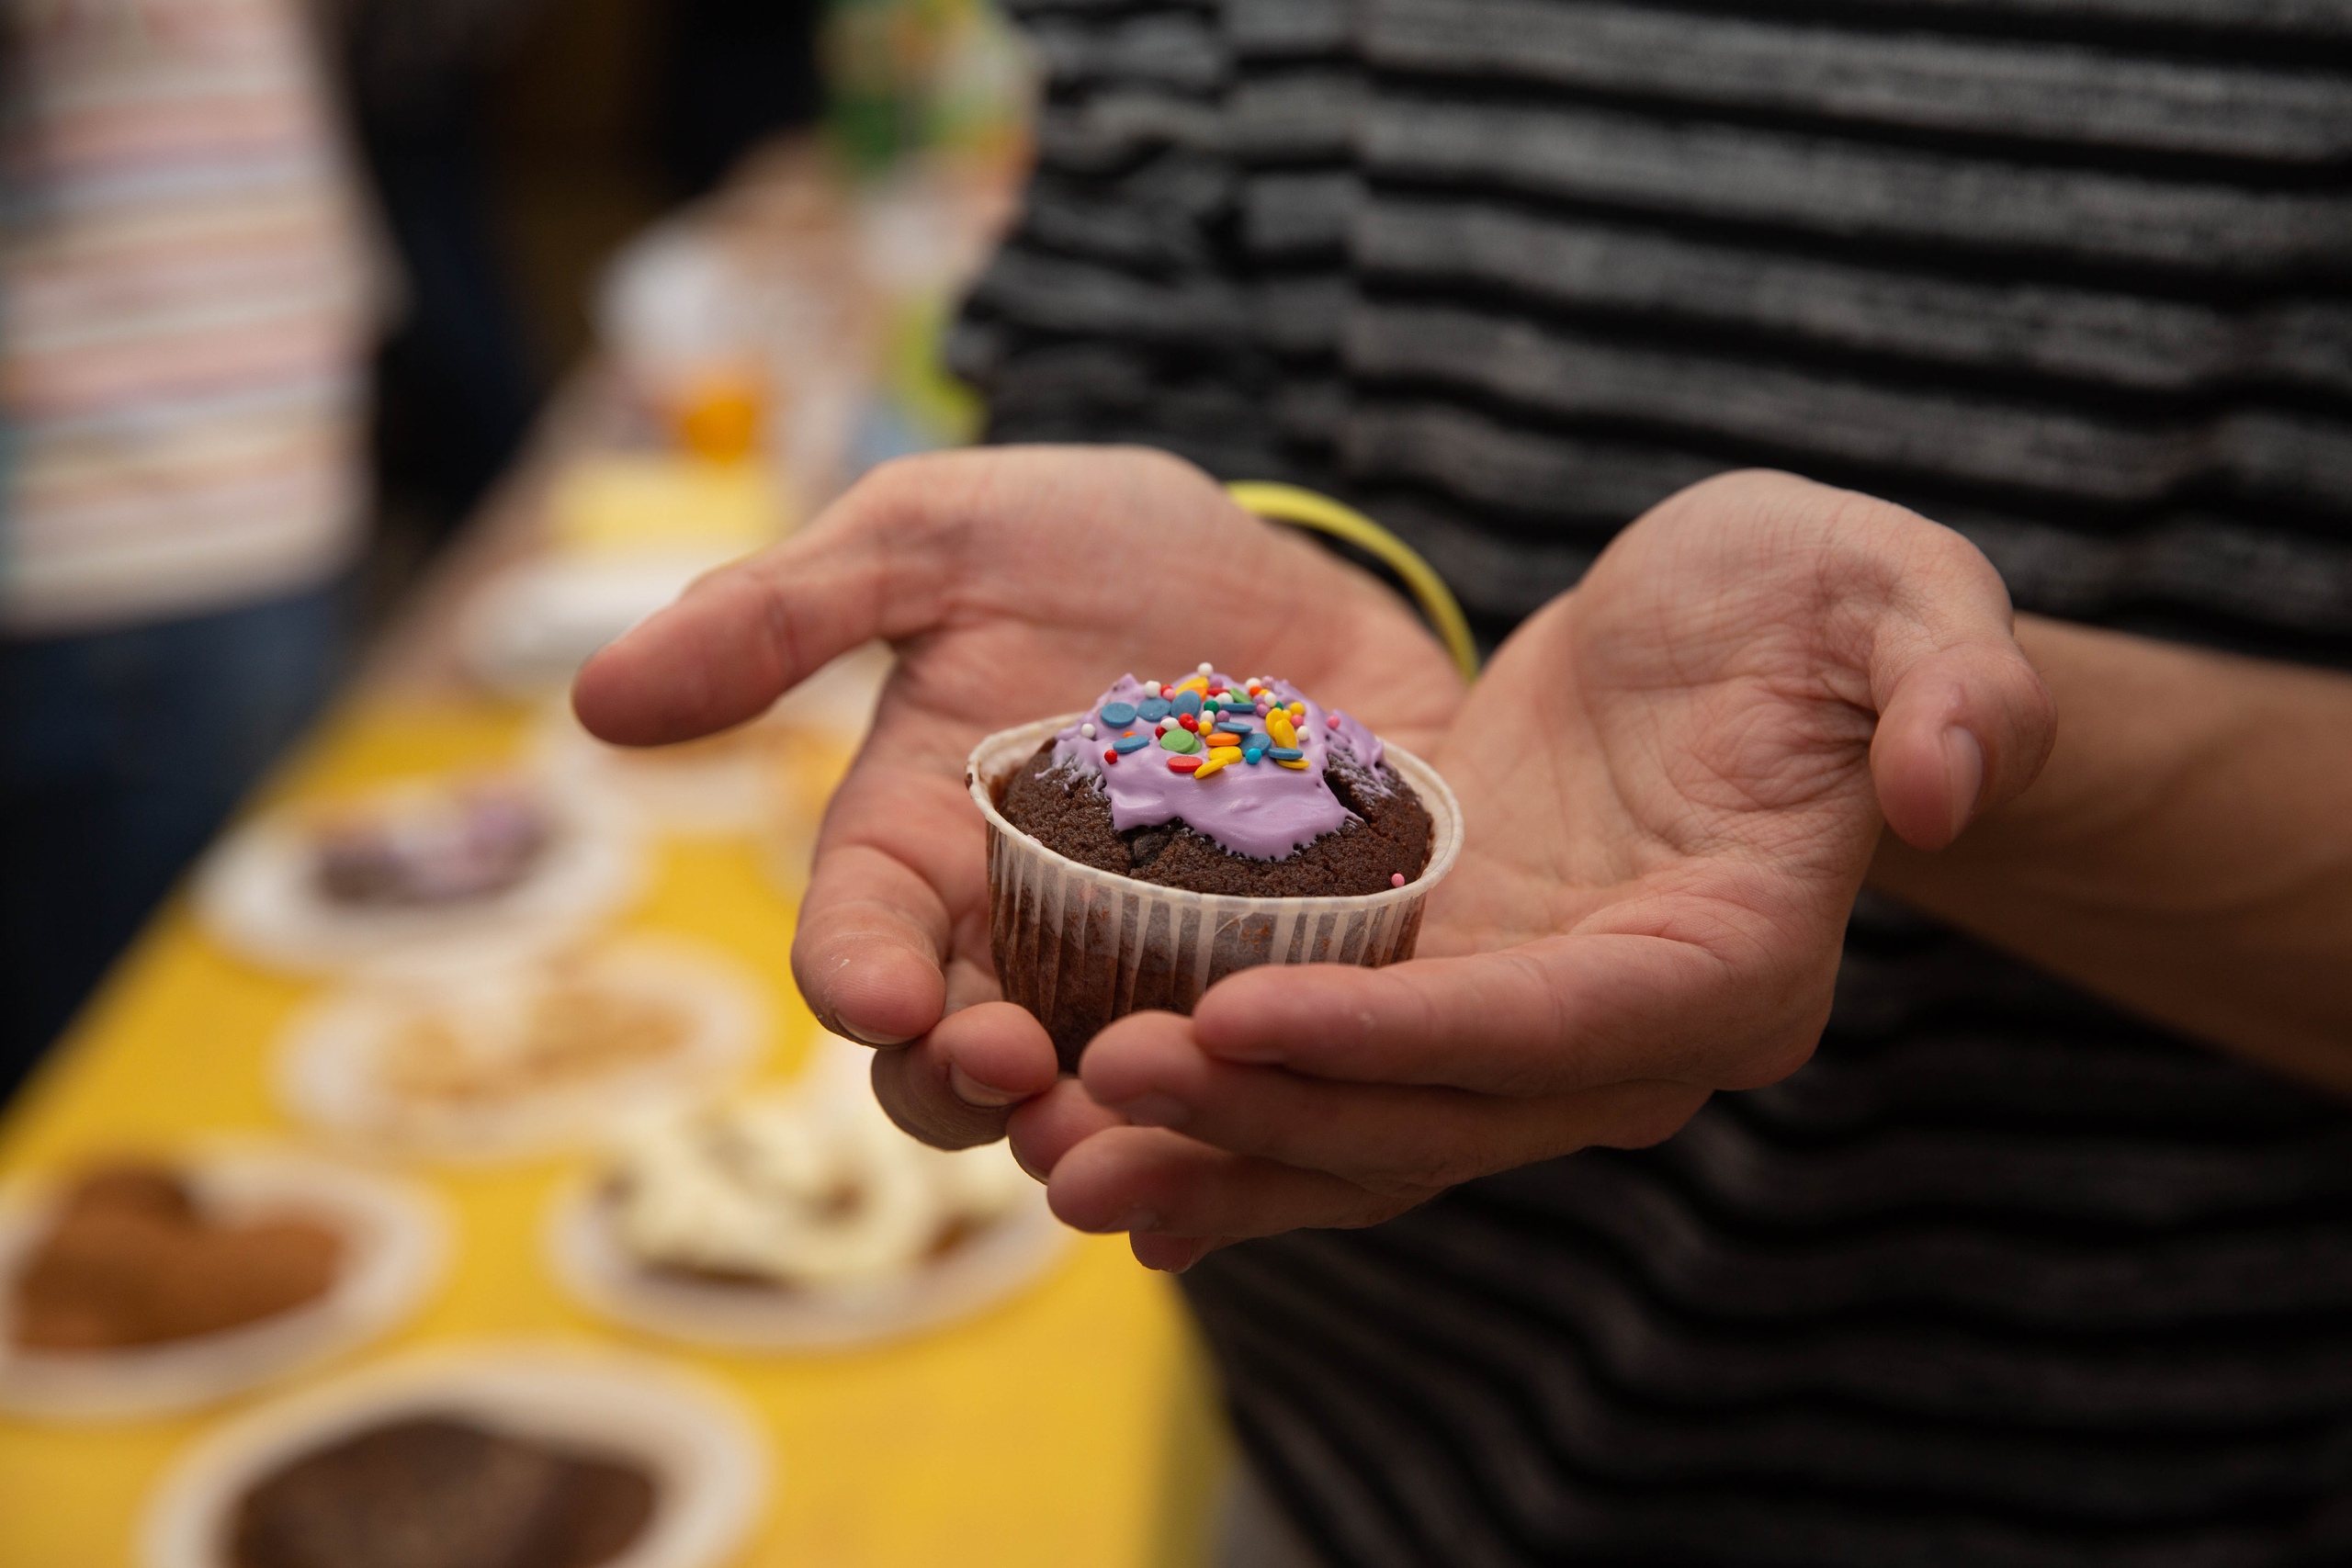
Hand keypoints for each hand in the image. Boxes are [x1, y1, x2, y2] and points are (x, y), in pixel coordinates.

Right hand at [572, 446, 1462, 1144]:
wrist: (1298, 575)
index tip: (880, 993)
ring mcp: (1148, 985)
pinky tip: (1258, 1135)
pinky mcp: (1279, 998)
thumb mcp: (942, 539)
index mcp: (918, 849)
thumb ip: (786, 612)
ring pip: (1092, 1110)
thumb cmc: (1099, 547)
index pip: (855, 945)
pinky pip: (1245, 1098)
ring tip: (1125, 1117)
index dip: (855, 978)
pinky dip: (1241, 1130)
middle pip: (953, 1071)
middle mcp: (1018, 943)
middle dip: (964, 1087)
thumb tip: (594, 699)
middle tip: (1008, 1066)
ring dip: (1095, 1136)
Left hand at [1015, 470, 2057, 1270]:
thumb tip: (1952, 783)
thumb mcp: (1898, 591)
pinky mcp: (1446, 989)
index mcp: (1730, 962)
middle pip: (1432, 1116)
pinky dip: (1230, 1117)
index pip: (1554, 1032)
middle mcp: (1622, 1034)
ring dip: (1219, 1152)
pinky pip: (1332, 1080)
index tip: (1231, 1016)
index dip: (1397, 1041)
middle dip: (1261, 1120)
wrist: (1734, 636)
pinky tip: (1098, 1141)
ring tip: (1059, 1156)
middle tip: (1087, 1112)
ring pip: (1365, 1129)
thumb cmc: (1818, 605)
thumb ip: (1955, 683)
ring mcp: (1523, 1025)